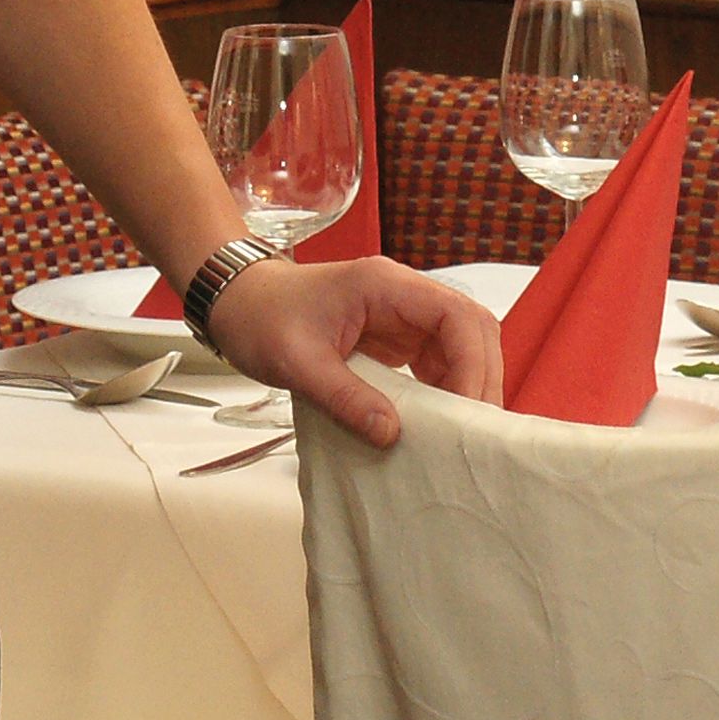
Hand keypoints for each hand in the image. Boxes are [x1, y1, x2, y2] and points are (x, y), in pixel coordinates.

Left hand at [203, 254, 503, 444]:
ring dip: (466, 385)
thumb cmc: (262, 320)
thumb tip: (392, 434)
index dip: (472, 363)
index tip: (465, 411)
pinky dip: (444, 390)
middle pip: (470, 327)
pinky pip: (435, 360)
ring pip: (459, 345)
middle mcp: (403, 295)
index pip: (456, 315)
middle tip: (475, 429)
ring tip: (462, 432)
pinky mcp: (394, 337)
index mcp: (385, 286)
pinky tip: (438, 422)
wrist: (237, 303)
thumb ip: (345, 398)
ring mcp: (401, 315)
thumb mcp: (297, 364)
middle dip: (481, 376)